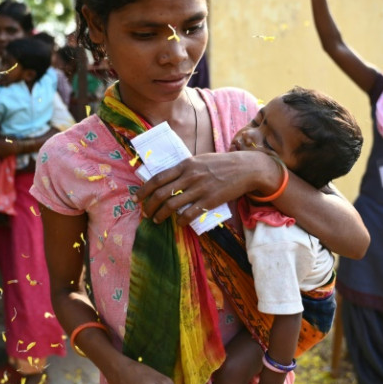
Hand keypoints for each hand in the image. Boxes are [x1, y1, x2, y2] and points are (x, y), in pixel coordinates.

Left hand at [133, 151, 276, 226]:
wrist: (246, 168)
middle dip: (149, 206)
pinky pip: (189, 214)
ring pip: (172, 205)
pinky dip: (180, 221)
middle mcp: (190, 176)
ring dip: (161, 215)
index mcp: (185, 165)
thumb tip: (167, 180)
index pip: (158, 178)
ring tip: (157, 220)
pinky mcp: (210, 201)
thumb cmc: (221, 164)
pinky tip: (177, 223)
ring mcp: (200, 189)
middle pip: (161, 194)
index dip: (144, 189)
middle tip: (146, 213)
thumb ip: (184, 169)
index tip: (136, 198)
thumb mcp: (200, 160)